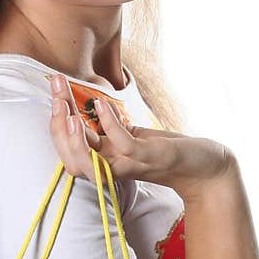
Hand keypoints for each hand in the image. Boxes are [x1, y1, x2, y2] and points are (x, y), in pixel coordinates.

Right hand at [48, 74, 235, 200]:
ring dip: (74, 133)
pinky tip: (102, 104)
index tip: (54, 90)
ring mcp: (131, 165)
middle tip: (55, 92)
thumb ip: (109, 129)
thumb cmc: (167, 151)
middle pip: (72, 158)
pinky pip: (123, 145)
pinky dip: (109, 124)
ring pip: (90, 159)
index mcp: (105, 162)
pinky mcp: (150, 158)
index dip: (55, 125)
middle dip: (57, 125)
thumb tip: (88, 104)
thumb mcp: (131, 137)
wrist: (204, 167)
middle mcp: (113, 168)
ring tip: (67, 106)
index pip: (68, 151)